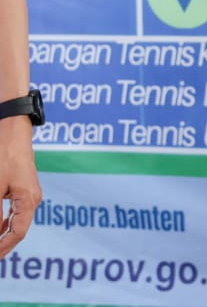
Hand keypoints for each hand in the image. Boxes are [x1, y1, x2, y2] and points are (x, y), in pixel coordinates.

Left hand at [0, 121, 40, 258]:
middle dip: (2, 243)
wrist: (12, 130)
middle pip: (18, 229)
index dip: (3, 247)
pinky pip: (15, 211)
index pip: (17, 232)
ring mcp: (29, 193)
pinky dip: (4, 221)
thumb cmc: (3, 156)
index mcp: (29, 199)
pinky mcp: (23, 187)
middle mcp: (32, 198)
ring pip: (16, 221)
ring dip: (2, 233)